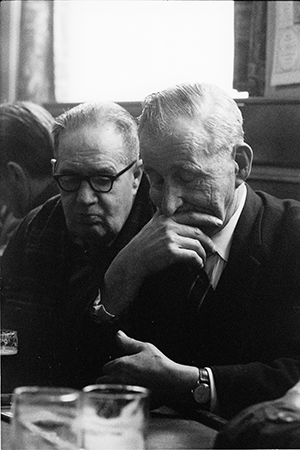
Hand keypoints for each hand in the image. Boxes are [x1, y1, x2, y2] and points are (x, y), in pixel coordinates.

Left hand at [96, 330, 197, 404]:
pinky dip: (115, 402)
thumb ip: (128, 342)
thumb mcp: (145, 347)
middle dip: (108, 379)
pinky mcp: (128, 404)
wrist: (172, 382)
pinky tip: (124, 399)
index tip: (121, 369)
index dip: (112, 368)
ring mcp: (122, 392)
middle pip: (101, 381)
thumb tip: (118, 334)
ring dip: (110, 390)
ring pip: (106, 393)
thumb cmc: (160, 365)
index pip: (105, 367)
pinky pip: (113, 405)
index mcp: (120, 364)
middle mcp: (118, 379)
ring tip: (121, 389)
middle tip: (121, 379)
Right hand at [101, 209, 220, 316]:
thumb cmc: (143, 244)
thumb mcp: (152, 224)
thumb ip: (164, 215)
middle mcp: (168, 225)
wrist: (132, 261)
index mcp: (165, 217)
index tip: (218, 221)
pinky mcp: (171, 252)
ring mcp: (169, 238)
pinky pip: (192, 255)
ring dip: (202, 254)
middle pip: (197, 231)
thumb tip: (175, 207)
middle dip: (208, 241)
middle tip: (212, 248)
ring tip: (202, 259)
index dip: (207, 218)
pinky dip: (198, 261)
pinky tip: (196, 265)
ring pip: (196, 244)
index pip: (191, 215)